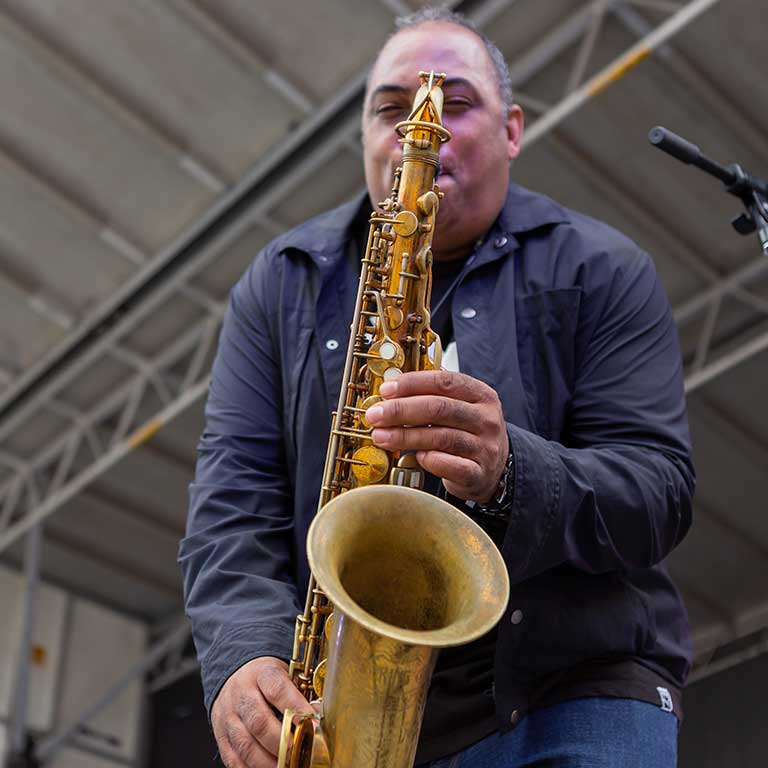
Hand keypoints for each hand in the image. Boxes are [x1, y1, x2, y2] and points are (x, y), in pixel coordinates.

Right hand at [211, 656, 311, 767]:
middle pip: (259, 721)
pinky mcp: (221, 736)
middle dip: (282, 741)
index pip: (278, 689)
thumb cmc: (266, 680)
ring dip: (267, 761)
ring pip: (245, 744)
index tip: (312, 724)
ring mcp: (228, 716)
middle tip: (299, 753)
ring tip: (286, 766)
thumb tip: (316, 719)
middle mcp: (241, 694)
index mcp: (261, 673)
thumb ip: (299, 693)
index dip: (296, 707)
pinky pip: (233, 758)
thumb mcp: (284, 674)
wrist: (233, 678)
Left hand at [366, 370, 508, 502]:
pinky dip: (429, 460)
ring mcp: (484, 447)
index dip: (412, 384)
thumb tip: (390, 392)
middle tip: (375, 415)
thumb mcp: (460, 407)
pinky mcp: (478, 473)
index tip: (386, 390)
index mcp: (481, 395)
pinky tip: (414, 456)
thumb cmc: (467, 433)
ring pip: (440, 437)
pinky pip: (449, 465)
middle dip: (401, 410)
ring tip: (380, 436)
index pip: (444, 381)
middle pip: (440, 409)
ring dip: (405, 436)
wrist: (495, 470)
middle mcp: (486, 419)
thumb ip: (432, 396)